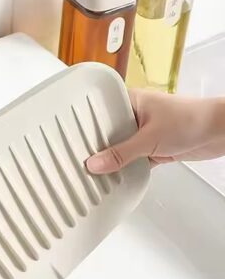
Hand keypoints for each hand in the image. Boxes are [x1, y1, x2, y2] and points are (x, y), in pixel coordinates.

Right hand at [86, 90, 224, 173]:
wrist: (220, 131)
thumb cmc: (192, 119)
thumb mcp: (149, 138)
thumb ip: (120, 154)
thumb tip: (95, 164)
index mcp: (130, 101)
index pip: (97, 113)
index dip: (83, 128)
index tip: (69, 143)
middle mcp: (133, 115)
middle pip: (105, 134)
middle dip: (94, 149)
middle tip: (77, 162)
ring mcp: (141, 132)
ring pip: (117, 149)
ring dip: (110, 161)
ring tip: (92, 173)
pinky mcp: (150, 148)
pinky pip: (129, 161)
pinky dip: (124, 169)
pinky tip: (113, 178)